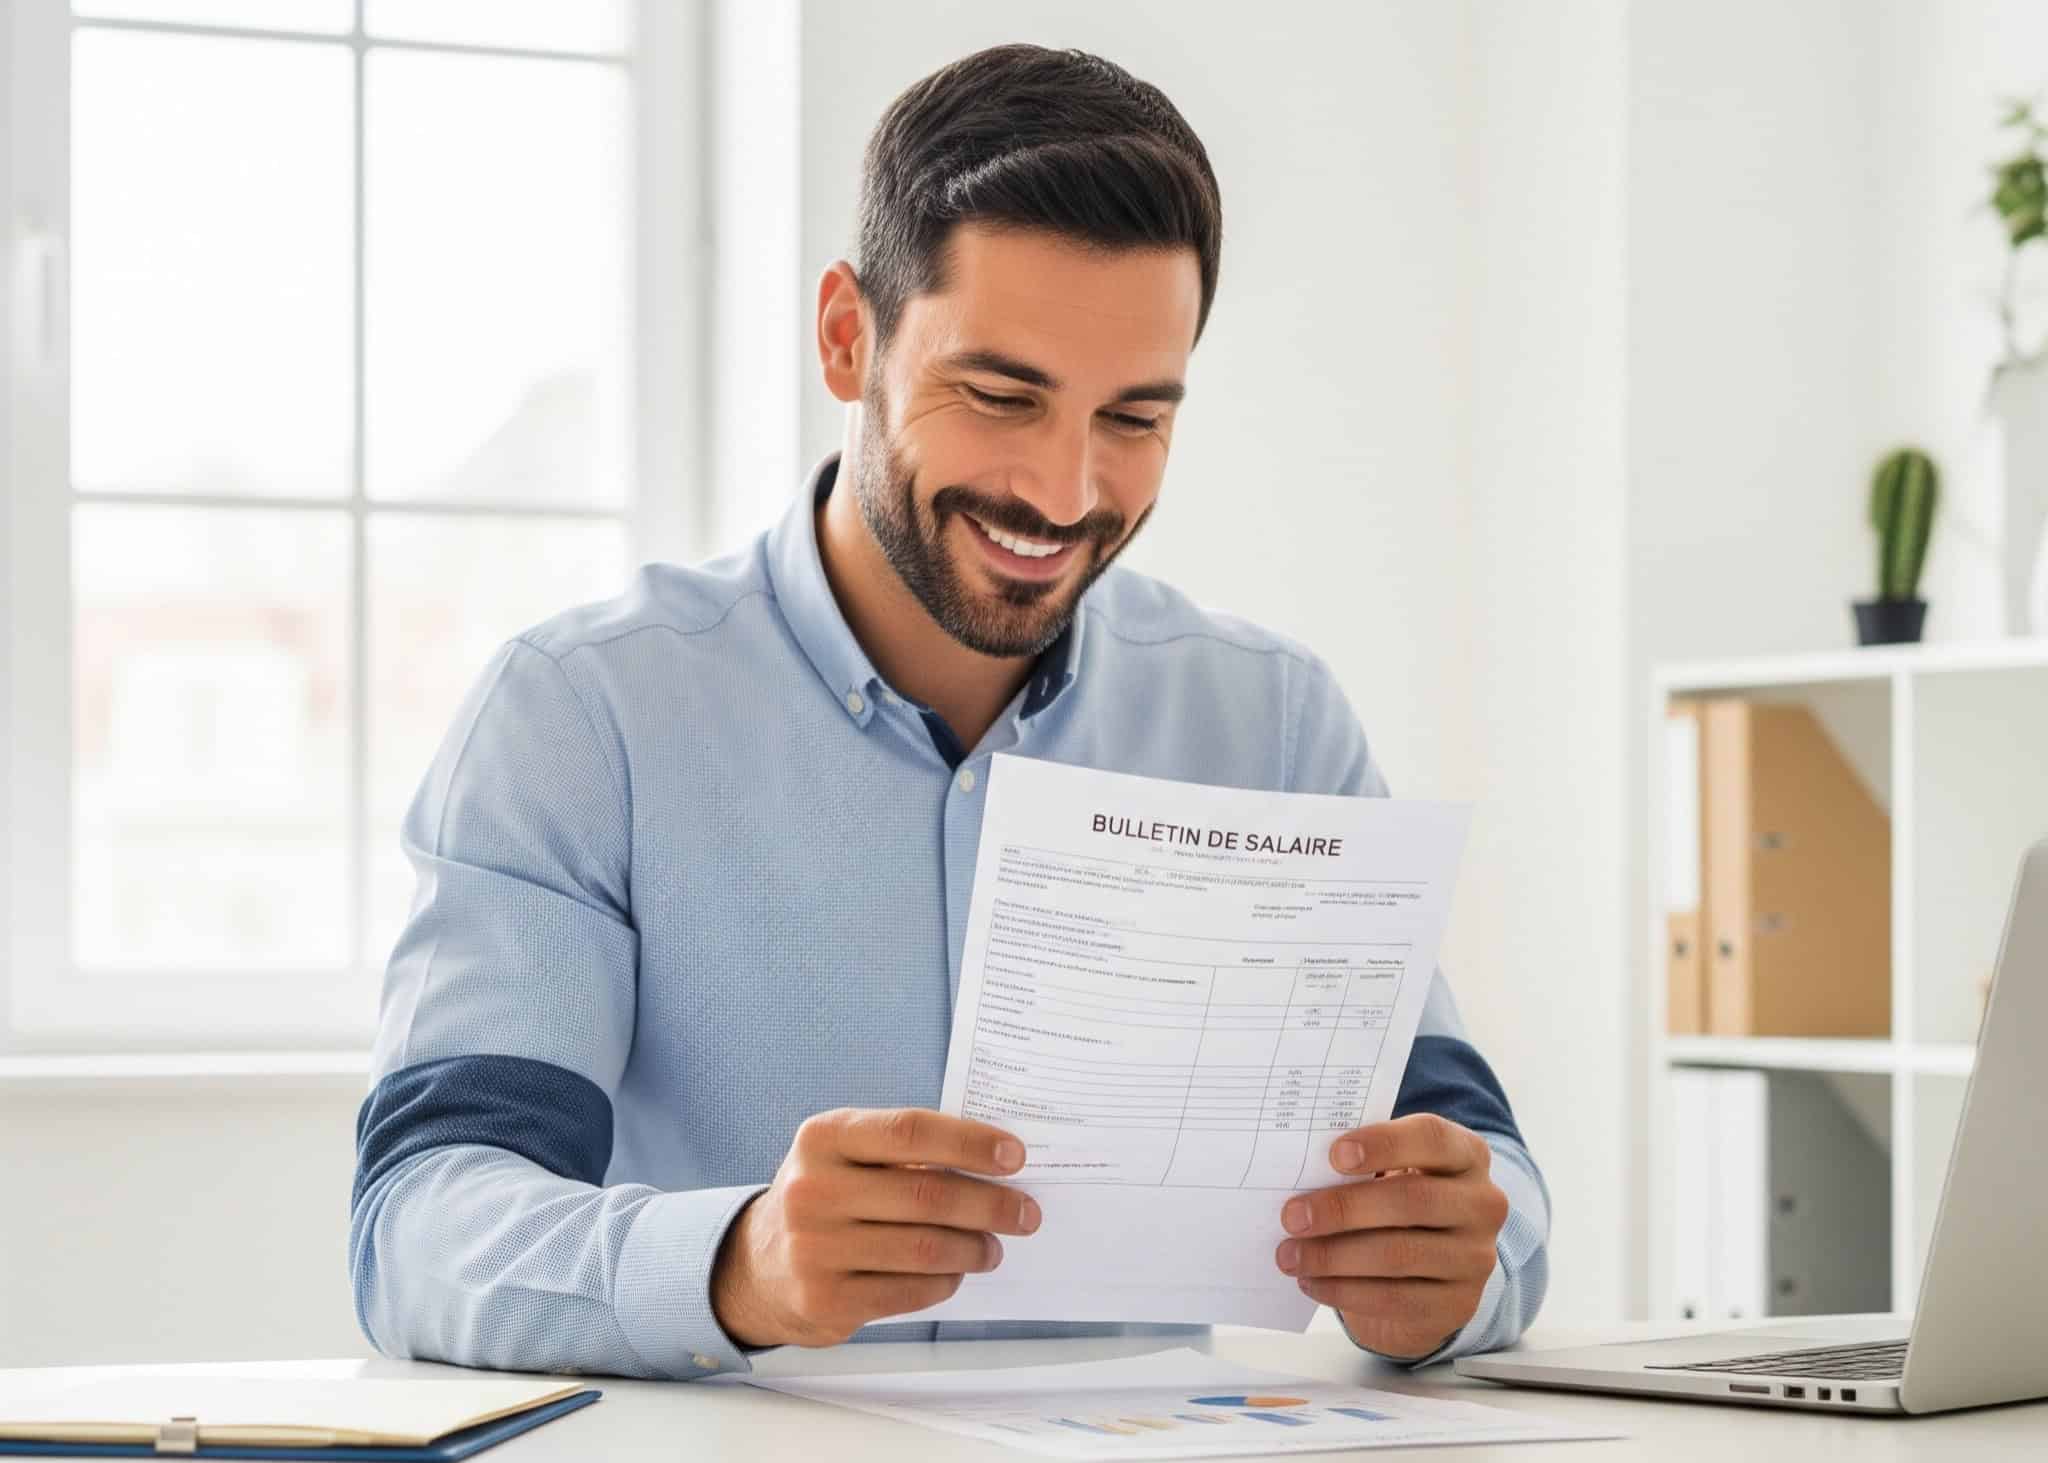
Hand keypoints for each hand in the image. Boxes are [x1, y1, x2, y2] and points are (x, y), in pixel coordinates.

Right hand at [711, 1107, 1041, 1348]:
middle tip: (1025, 1212)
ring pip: (924, 1248)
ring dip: (974, 1248)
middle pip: (926, 1194)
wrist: (759, 1265)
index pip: (910, 1131)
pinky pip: (909, 1291)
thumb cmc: (826, 1197)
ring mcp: (814, 1247)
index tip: (1014, 1155)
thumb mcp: (846, 1155)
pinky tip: (956, 1272)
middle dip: (990, 1204)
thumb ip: (903, 1150)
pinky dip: (945, 1282)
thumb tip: (992, 1160)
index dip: (969, 1142)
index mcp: (824, 1138)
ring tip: (993, 1246)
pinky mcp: (825, 1298)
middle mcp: (812, 1189)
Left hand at [1273, 1113, 1507, 1359]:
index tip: (1333, 1155)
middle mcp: (1482, 1204)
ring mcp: (1475, 1258)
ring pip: (1400, 1254)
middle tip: (1291, 1216)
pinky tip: (1311, 1282)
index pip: (1432, 1137)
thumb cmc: (1397, 1204)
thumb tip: (1299, 1169)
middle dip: (1343, 1208)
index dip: (1383, 1143)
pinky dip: (1344, 1291)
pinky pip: (1395, 1298)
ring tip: (1289, 1255)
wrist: (1430, 1273)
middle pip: (1413, 1200)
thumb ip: (1360, 1164)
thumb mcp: (1389, 1173)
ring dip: (1334, 1256)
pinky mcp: (1458, 1304)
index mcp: (1466, 1154)